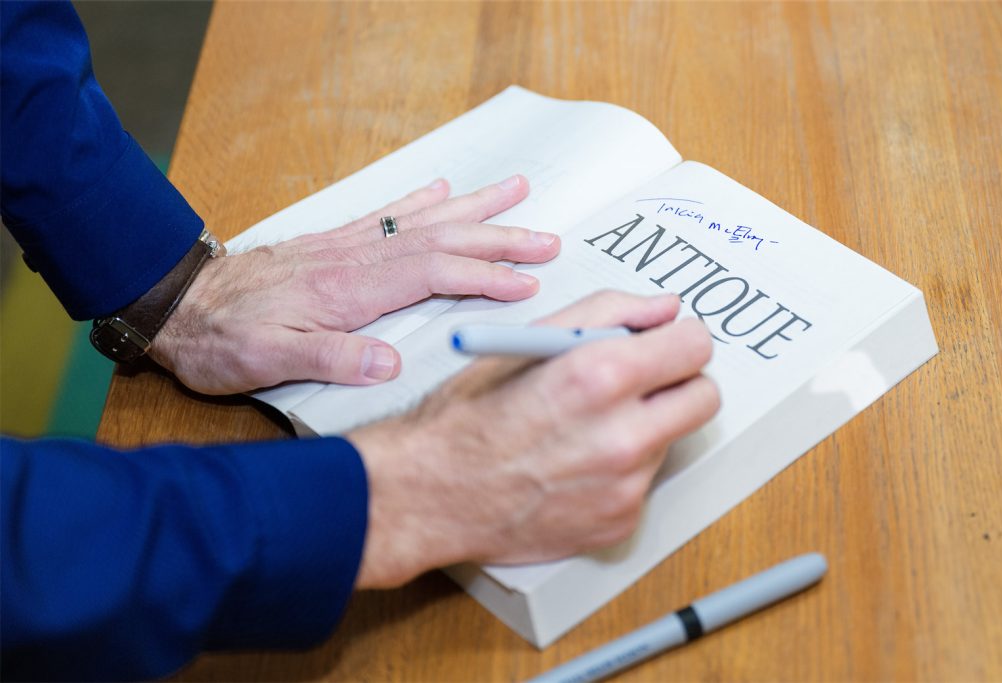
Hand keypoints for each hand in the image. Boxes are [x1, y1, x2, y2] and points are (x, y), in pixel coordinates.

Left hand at [151, 175, 559, 393]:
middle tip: (546, 235)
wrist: (176, 305)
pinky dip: (420, 202)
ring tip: (514, 189)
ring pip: (421, 220)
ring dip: (473, 207)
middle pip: (441, 240)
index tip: (527, 281)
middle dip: (498, 237)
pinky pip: (386, 216)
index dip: (484, 276)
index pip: (432, 274)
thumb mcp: (267, 362)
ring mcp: (345, 248)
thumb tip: (388, 361)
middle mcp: (353, 260)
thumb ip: (330, 358)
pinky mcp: (333, 246)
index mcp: (348, 290)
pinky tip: (441, 190)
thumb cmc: (220, 339)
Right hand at [349, 291, 719, 587]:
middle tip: (641, 383)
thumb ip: (606, 312)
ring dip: (644, 428)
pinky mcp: (619, 523)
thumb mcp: (529, 340)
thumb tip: (662, 309)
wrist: (432, 494)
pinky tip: (576, 465)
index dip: (680, 340)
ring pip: (671, 440)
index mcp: (599, 377)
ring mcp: (624, 487)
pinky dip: (621, 471)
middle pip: (704, 398)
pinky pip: (644, 483)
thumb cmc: (468, 418)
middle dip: (679, 383)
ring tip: (585, 429)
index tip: (667, 344)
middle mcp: (621, 436)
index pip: (695, 347)